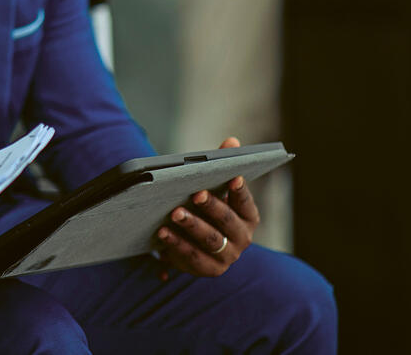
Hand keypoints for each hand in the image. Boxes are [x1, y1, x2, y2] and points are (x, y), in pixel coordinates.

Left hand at [155, 137, 258, 278]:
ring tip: (174, 213)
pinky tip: (162, 232)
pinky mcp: (208, 270)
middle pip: (227, 222)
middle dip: (212, 207)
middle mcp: (242, 239)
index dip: (241, 190)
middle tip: (195, 194)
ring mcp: (226, 257)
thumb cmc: (208, 209)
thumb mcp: (216, 189)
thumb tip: (232, 141)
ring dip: (192, 226)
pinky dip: (176, 245)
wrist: (199, 244)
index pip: (246, 202)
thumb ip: (223, 165)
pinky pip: (192, 258)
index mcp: (248, 217)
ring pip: (210, 241)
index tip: (233, 177)